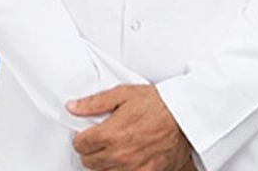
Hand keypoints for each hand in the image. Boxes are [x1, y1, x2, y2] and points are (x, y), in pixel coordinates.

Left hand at [67, 84, 192, 170]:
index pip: (80, 145)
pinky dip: (122, 170)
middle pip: (89, 162)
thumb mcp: (123, 94)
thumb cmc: (158, 103)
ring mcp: (133, 168)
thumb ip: (94, 103)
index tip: (88, 134)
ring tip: (116, 150)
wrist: (185, 116)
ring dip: (105, 164)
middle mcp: (120, 154)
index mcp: (111, 133)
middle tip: (102, 141)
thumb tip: (73, 107)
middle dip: (91, 151)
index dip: (82, 138)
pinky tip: (127, 161)